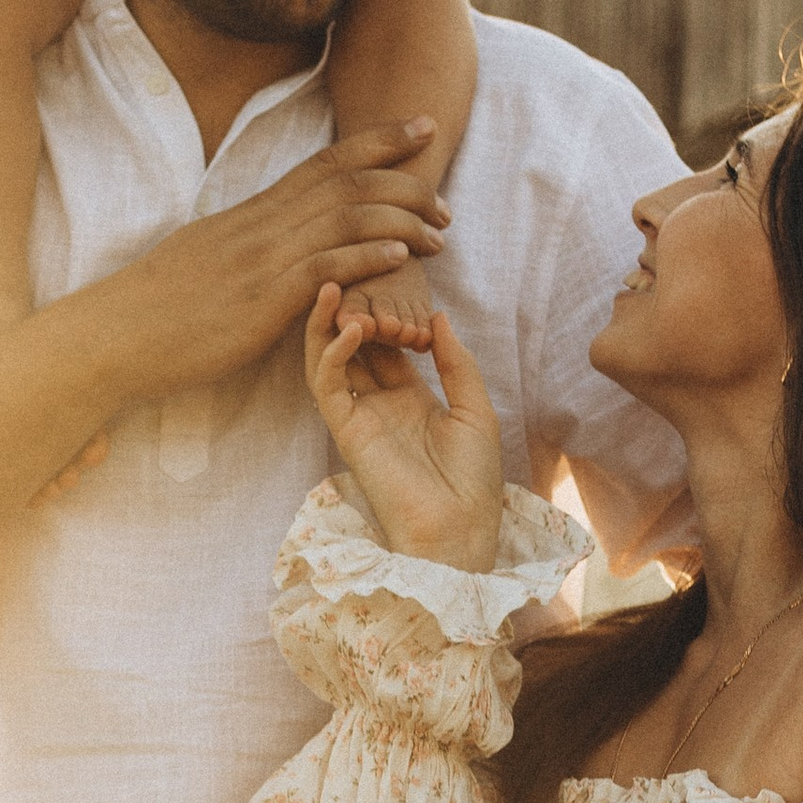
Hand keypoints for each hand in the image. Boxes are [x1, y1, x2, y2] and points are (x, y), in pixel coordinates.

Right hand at [90, 123, 445, 406]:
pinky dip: (367, 254)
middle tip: (445, 198)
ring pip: (345, 216)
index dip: (378, 140)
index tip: (420, 127)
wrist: (114, 336)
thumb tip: (266, 242)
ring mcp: (262, 258)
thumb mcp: (206, 260)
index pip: (325, 163)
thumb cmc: (156, 311)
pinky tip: (400, 256)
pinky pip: (324, 265)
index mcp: (252, 214)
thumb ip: (245, 246)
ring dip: (401, 219)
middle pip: (346, 180)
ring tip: (439, 234)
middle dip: (405, 178)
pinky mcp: (261, 299)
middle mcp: (262, 225)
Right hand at [303, 286, 504, 571]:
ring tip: (336, 286)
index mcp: (411, 400)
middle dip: (355, 310)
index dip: (389, 312)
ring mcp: (360, 418)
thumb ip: (455, 362)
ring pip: (330, 359)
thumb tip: (438, 315)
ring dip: (330, 323)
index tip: (397, 284)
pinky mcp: (345, 432)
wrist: (459, 529)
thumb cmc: (473, 480)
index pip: (388, 345)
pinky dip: (331, 353)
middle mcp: (380, 406)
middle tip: (356, 273)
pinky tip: (350, 329)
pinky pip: (327, 385)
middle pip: (355, 346)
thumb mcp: (475, 408)